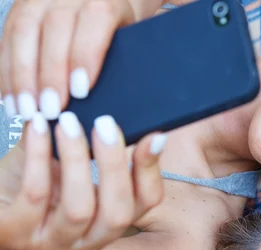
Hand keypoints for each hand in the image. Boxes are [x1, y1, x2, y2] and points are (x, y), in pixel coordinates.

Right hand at [0, 0, 134, 119]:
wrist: (101, 4)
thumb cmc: (120, 31)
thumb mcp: (131, 41)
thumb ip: (126, 60)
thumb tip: (117, 98)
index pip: (95, 21)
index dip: (85, 56)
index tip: (80, 91)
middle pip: (54, 28)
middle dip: (50, 74)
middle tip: (50, 110)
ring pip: (23, 31)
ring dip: (22, 76)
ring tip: (26, 110)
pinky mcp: (19, 8)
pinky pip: (6, 37)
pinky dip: (6, 71)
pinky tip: (10, 98)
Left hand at [0, 112, 165, 249]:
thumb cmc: (34, 184)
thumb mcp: (70, 167)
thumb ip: (98, 149)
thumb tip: (120, 118)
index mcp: (109, 223)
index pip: (146, 203)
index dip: (151, 171)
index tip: (152, 136)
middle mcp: (88, 243)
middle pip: (119, 214)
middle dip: (115, 166)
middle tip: (105, 124)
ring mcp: (51, 245)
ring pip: (80, 209)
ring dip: (77, 161)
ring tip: (68, 123)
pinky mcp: (14, 235)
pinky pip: (35, 195)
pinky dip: (40, 156)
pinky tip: (39, 127)